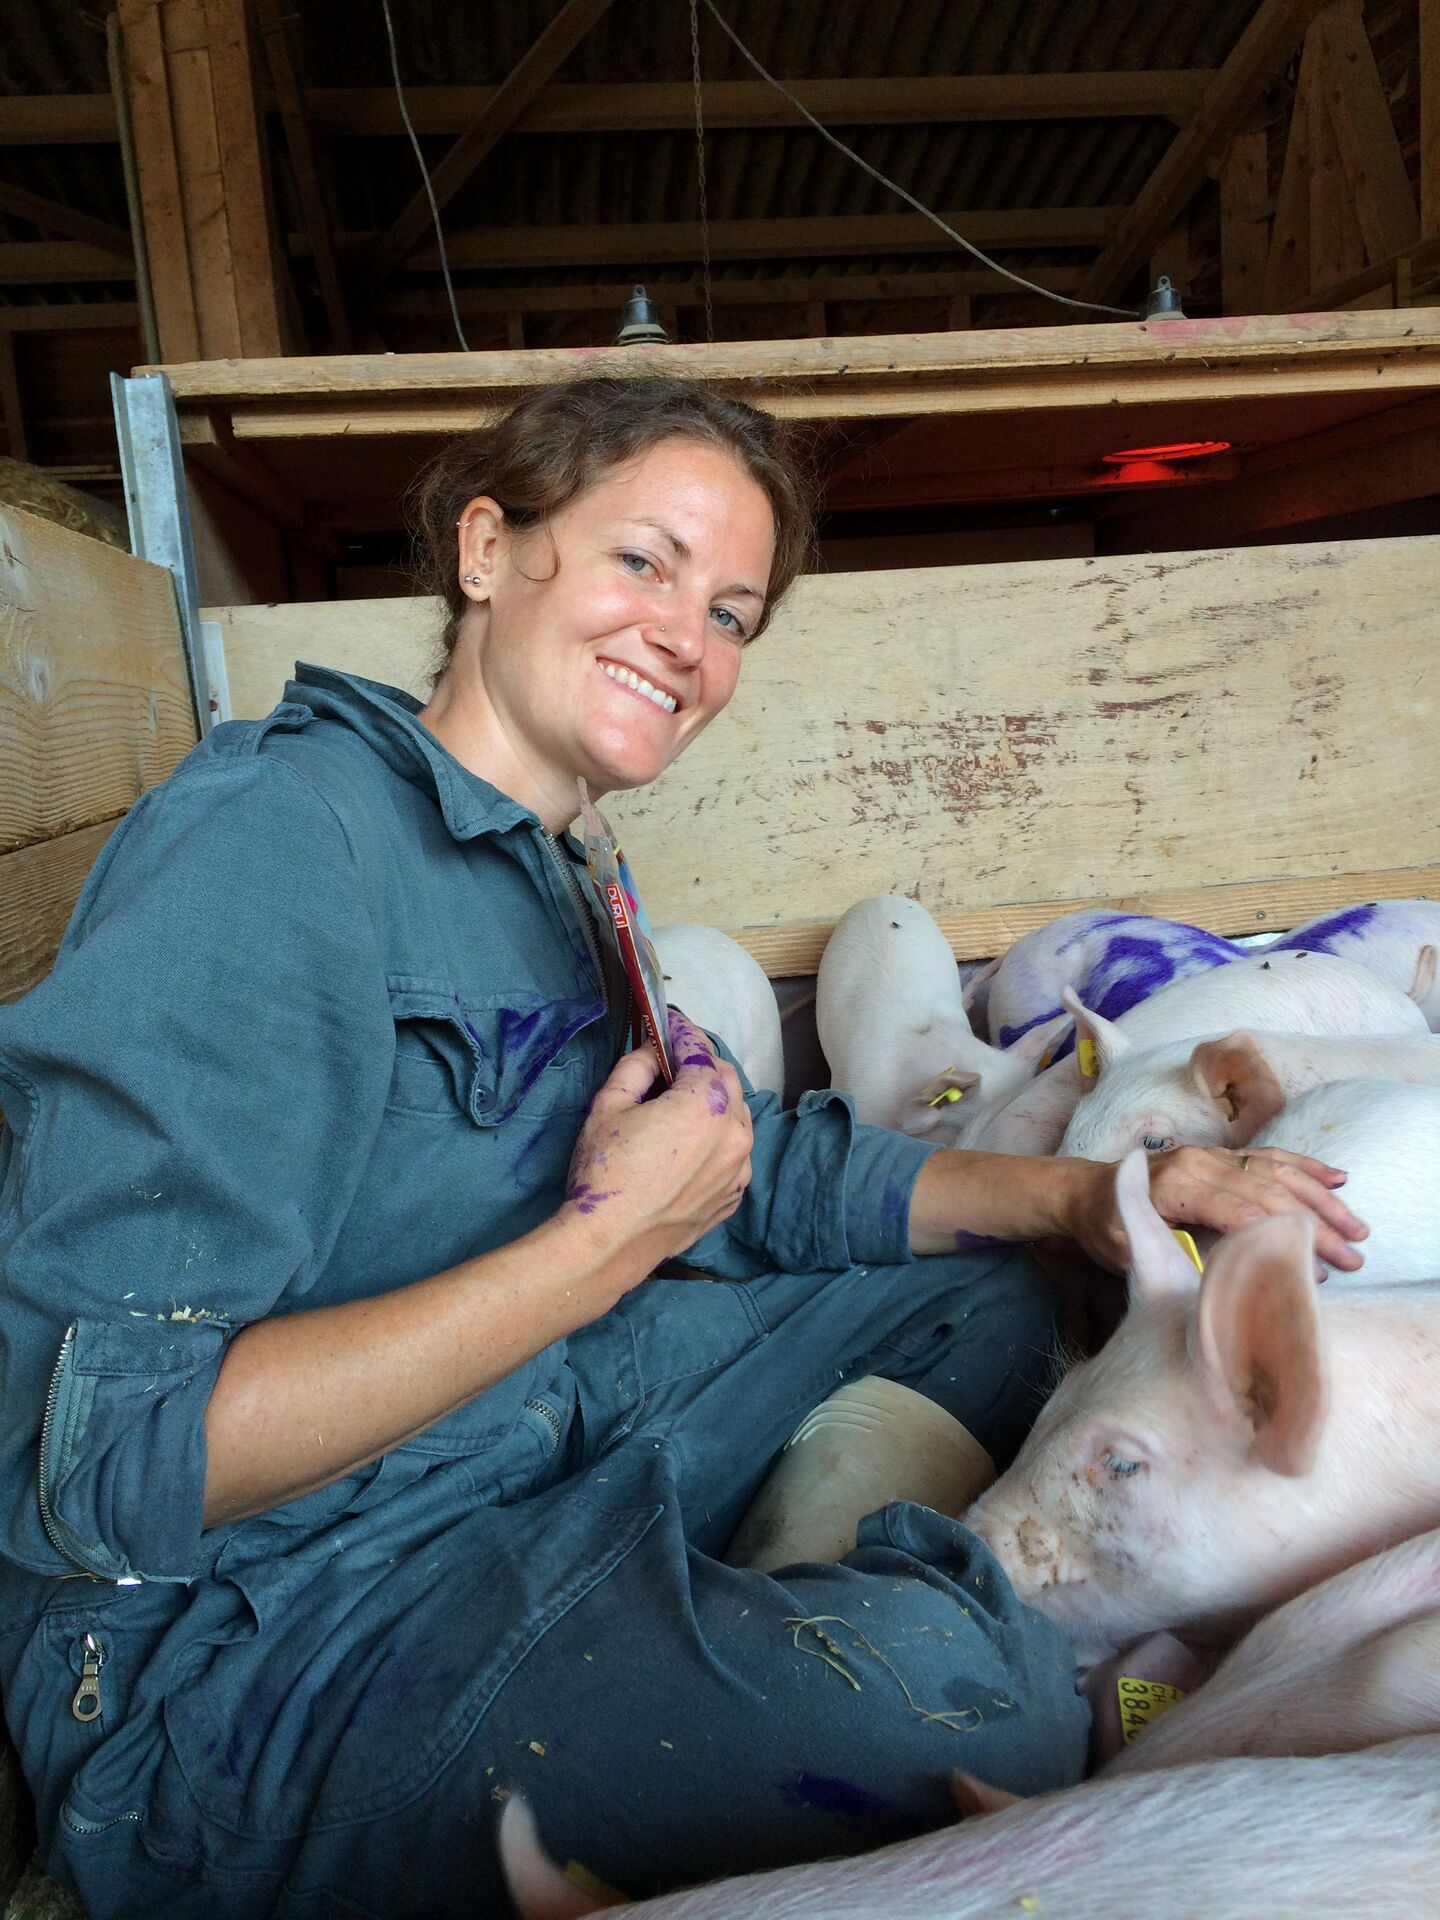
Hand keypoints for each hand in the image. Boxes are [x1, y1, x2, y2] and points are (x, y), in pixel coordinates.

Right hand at [559, 1010, 752, 1281]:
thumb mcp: (608, 1106)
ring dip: (715, 1101)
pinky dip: (719, 1139)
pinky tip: (691, 1144)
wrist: (609, 1243)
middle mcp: (735, 1132)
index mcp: (707, 1103)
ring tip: (682, 1103)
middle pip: (727, 1079)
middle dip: (702, 1064)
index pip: (700, 1051)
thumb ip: (635, 1067)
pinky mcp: (734, 1196)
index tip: (669, 1022)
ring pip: (737, 1117)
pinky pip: (734, 1154)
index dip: (682, 1032)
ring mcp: (739, 1168)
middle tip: (673, 1061)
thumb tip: (651, 1051)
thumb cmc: (604, 1171)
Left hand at [1068, 1145, 1366, 1275]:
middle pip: (1269, 1193)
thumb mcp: (1119, 1248)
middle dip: (1315, 1226)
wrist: (1083, 1190)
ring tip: (1356, 1227)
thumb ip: (1162, 1254)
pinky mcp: (1218, 1157)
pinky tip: (1337, 1178)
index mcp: (1177, 1185)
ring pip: (1276, 1172)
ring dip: (1320, 1198)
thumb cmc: (1101, 1227)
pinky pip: (1268, 1157)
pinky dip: (1305, 1166)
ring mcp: (1211, 1155)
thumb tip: (1207, 1271)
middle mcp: (1198, 1162)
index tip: (1314, 1269)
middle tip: (1354, 1257)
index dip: (1280, 1240)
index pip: (1242, 1211)